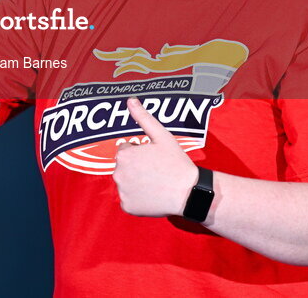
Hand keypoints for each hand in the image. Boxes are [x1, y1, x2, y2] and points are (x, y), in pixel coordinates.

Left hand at [113, 97, 198, 216]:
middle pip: (124, 166)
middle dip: (136, 166)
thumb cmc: (176, 163)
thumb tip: (130, 100)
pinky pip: (128, 199)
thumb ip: (143, 117)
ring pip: (126, 182)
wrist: (189, 193)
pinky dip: (137, 198)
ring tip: (155, 182)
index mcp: (124, 155)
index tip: (154, 157)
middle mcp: (118, 174)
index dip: (140, 151)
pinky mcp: (127, 207)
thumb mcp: (162, 136)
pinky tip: (152, 195)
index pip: (125, 149)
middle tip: (156, 170)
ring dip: (135, 181)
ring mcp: (122, 192)